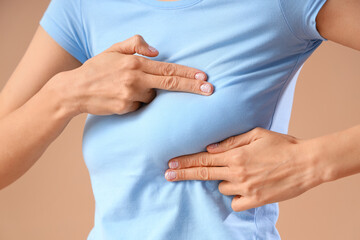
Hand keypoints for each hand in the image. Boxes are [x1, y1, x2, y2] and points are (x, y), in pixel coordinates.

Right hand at [50, 34, 212, 116]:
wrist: (74, 90)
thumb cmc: (96, 68)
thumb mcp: (113, 49)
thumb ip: (136, 44)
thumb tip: (157, 51)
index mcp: (134, 63)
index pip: (168, 69)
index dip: (188, 74)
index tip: (204, 77)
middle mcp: (135, 79)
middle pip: (170, 84)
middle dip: (192, 87)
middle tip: (210, 90)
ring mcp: (130, 95)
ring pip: (151, 96)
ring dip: (147, 93)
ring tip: (126, 87)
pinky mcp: (125, 109)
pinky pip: (139, 106)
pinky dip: (135, 102)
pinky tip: (120, 96)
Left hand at [165, 127, 323, 211]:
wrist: (306, 163)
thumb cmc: (282, 145)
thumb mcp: (256, 135)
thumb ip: (231, 141)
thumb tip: (211, 148)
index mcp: (236, 155)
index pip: (203, 160)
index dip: (185, 161)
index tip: (171, 163)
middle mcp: (237, 172)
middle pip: (203, 174)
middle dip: (183, 173)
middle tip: (168, 174)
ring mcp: (245, 188)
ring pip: (222, 187)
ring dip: (224, 181)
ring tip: (240, 174)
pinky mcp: (255, 200)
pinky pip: (235, 202)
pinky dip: (236, 196)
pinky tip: (244, 188)